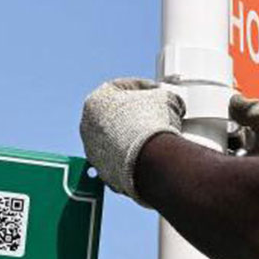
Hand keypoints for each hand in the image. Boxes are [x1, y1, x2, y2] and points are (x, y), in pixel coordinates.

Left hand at [79, 77, 184, 202]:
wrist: (149, 159)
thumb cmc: (152, 123)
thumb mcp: (166, 98)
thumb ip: (163, 96)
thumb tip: (170, 103)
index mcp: (97, 99)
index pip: (121, 88)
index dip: (142, 88)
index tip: (157, 92)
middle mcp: (88, 124)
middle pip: (114, 114)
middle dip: (135, 113)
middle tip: (155, 114)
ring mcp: (92, 150)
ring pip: (115, 139)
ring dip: (132, 136)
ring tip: (154, 138)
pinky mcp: (102, 171)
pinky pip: (118, 159)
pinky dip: (131, 156)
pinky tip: (148, 155)